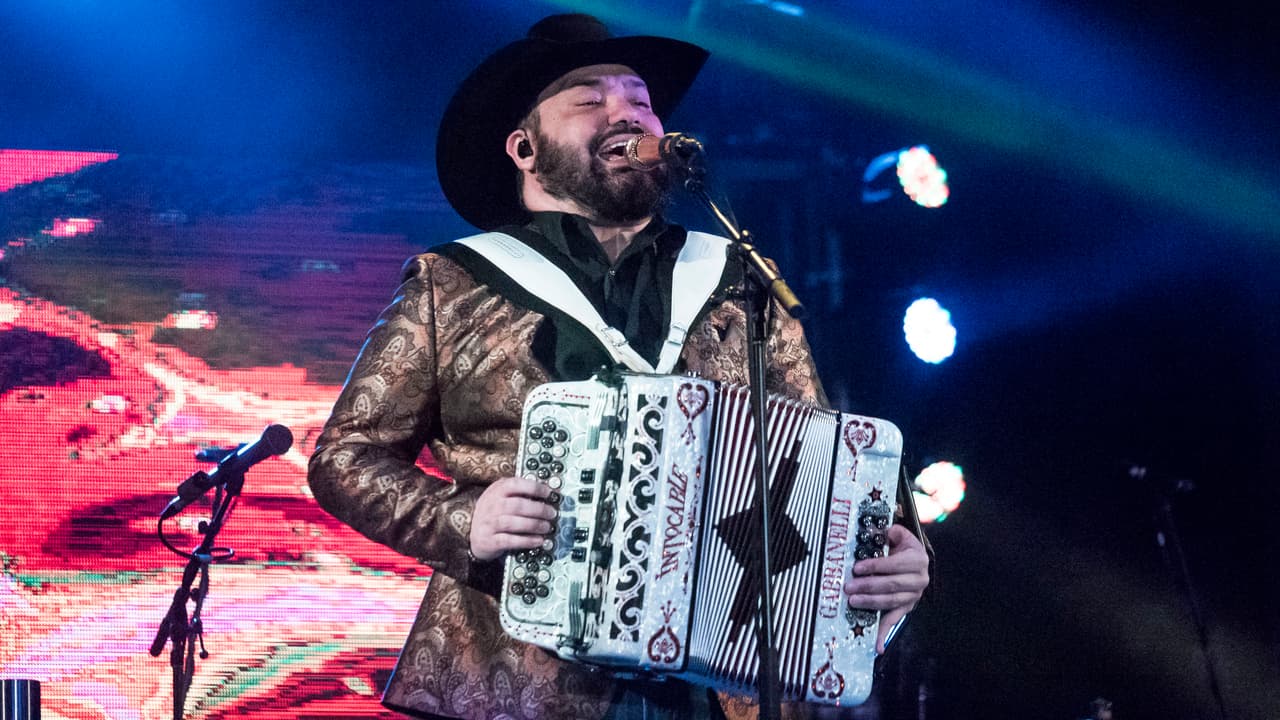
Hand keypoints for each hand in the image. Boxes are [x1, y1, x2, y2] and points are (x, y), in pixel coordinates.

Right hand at [469, 476, 557, 561]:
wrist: (475, 535)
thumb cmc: (494, 514)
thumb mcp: (500, 497)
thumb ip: (518, 492)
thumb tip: (545, 491)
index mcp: (496, 491)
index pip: (514, 484)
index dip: (533, 488)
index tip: (548, 493)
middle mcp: (491, 506)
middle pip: (516, 505)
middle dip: (538, 509)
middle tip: (551, 513)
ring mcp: (489, 524)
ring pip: (512, 523)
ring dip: (534, 525)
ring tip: (547, 527)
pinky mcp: (490, 541)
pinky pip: (509, 541)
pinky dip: (526, 541)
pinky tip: (538, 540)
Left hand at [844, 524, 929, 653]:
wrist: (916, 559)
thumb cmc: (902, 546)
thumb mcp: (899, 535)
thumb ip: (887, 532)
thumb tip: (871, 532)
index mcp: (917, 559)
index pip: (894, 564)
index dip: (875, 566)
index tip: (857, 568)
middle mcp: (919, 579)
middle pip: (891, 585)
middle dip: (868, 586)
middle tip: (849, 587)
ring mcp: (913, 596)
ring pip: (891, 602)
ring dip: (870, 603)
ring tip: (852, 601)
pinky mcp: (907, 607)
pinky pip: (894, 620)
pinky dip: (885, 633)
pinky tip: (877, 646)